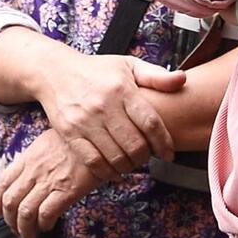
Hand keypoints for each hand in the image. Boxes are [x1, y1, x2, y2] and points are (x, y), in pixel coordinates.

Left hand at [0, 129, 103, 237]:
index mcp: (28, 157)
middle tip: (14, 229)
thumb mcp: (46, 141)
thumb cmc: (73, 139)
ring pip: (25, 211)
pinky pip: (46, 213)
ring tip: (29, 236)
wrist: (95, 135)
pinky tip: (47, 227)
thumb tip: (26, 173)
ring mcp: (49, 181)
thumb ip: (34, 158)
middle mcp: (34, 170)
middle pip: (10, 200)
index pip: (3, 182)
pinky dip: (43, 224)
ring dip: (24, 229)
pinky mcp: (67, 191)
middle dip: (9, 220)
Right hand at [35, 51, 184, 181]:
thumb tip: (182, 80)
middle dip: (146, 157)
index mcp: (121, 88)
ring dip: (129, 166)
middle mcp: (103, 105)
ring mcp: (85, 121)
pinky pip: (93, 162)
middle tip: (147, 156)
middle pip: (135, 145)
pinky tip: (114, 169)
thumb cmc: (97, 70)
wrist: (55, 71)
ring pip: (115, 157)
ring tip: (132, 161)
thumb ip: (156, 75)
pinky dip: (107, 172)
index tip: (168, 154)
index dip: (163, 143)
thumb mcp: (128, 65)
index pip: (150, 123)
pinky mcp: (70, 133)